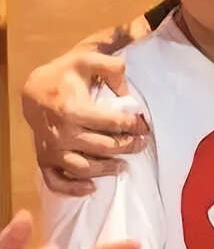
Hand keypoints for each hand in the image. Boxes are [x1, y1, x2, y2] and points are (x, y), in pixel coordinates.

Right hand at [22, 49, 148, 195]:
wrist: (34, 89)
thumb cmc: (66, 74)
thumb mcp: (89, 59)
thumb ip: (112, 67)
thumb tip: (127, 92)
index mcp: (73, 110)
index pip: (111, 123)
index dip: (132, 125)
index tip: (145, 127)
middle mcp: (62, 133)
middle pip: (102, 147)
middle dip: (127, 147)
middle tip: (141, 144)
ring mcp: (52, 149)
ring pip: (83, 168)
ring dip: (106, 169)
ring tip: (123, 165)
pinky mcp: (44, 159)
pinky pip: (56, 181)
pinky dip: (73, 189)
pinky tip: (92, 188)